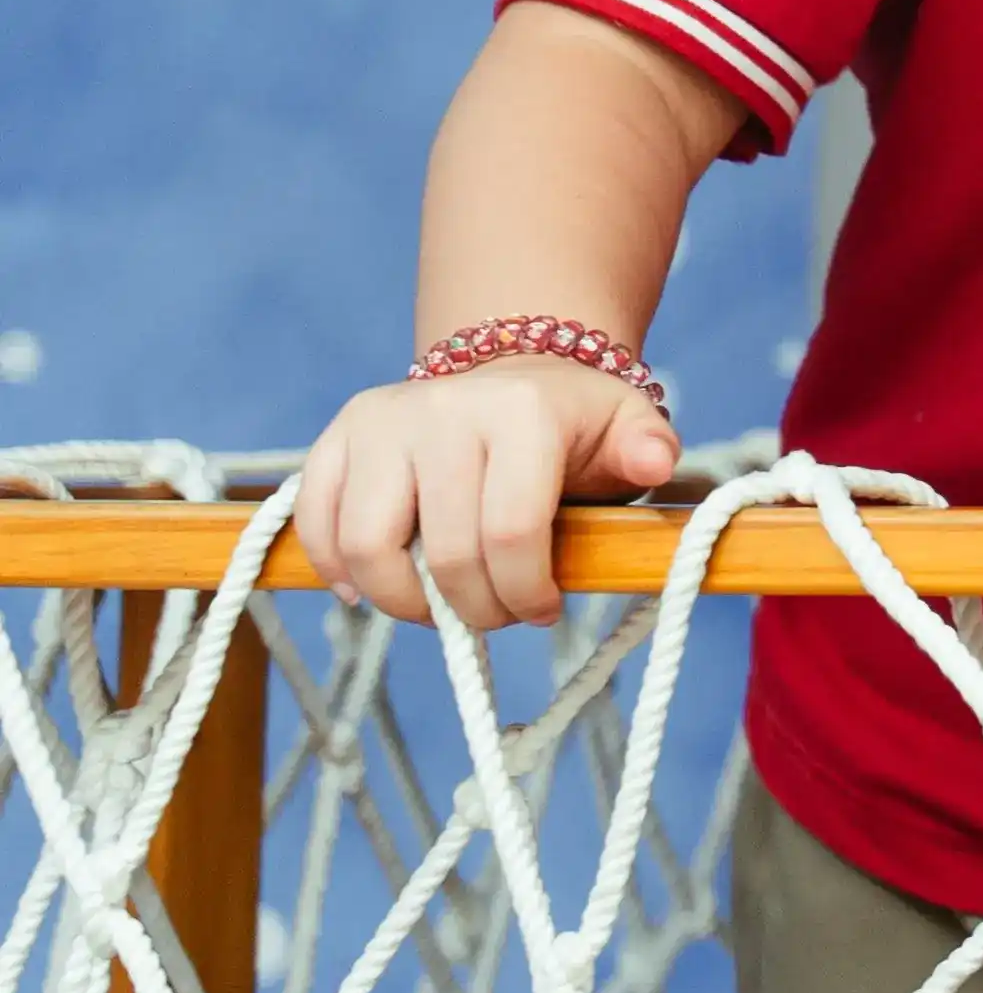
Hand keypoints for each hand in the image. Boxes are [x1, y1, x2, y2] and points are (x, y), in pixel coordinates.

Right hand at [288, 360, 678, 629]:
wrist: (510, 377)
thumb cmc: (571, 423)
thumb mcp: (626, 428)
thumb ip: (647, 448)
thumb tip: (654, 461)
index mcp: (519, 412)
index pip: (511, 533)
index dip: (525, 593)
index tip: (542, 611)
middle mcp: (442, 409)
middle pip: (443, 553)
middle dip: (476, 608)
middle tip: (498, 616)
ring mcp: (382, 423)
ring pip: (368, 547)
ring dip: (404, 602)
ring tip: (440, 609)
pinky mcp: (337, 439)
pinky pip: (318, 524)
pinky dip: (338, 570)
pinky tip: (370, 591)